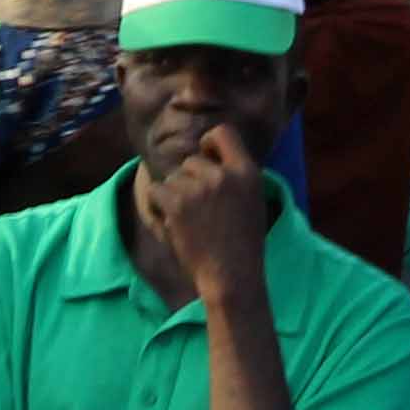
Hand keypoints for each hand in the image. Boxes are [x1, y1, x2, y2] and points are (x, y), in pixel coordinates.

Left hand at [150, 124, 274, 302]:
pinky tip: (174, 226)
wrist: (232, 277)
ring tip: (190, 224)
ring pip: (173, 178)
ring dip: (174, 197)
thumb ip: (234, 177)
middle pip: (191, 161)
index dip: (209, 143)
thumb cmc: (243, 246)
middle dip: (189, 181)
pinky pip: (156, 191)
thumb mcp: (253, 202)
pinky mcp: (176, 201)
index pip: (223, 133)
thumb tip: (209, 157)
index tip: (206, 158)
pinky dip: (158, 208)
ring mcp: (199, 187)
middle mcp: (223, 174)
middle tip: (199, 212)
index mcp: (247, 172)